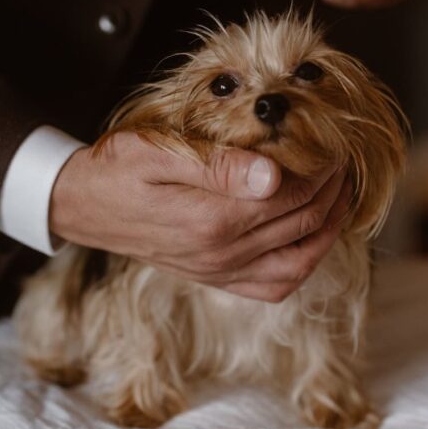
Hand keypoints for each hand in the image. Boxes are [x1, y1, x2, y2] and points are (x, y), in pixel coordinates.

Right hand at [49, 132, 351, 302]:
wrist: (83, 205)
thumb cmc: (117, 168)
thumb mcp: (156, 152)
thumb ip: (217, 166)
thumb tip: (274, 175)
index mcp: (211, 218)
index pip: (291, 194)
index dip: (321, 168)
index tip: (333, 142)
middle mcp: (221, 253)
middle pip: (301, 223)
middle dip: (332, 190)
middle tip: (344, 159)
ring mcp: (220, 272)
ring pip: (299, 261)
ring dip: (329, 229)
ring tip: (342, 196)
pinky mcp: (215, 279)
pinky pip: (274, 287)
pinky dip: (303, 266)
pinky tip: (313, 240)